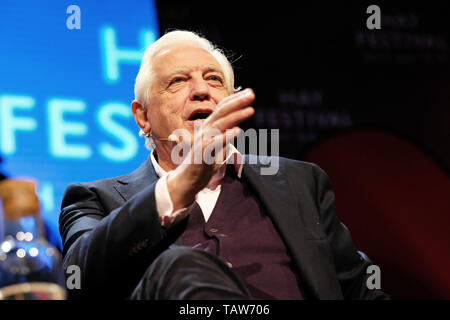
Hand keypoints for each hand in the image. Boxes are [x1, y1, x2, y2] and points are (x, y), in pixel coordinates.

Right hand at [167, 88, 254, 210]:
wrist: (187, 180)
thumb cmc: (202, 164)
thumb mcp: (216, 147)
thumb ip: (224, 136)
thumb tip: (236, 128)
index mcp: (208, 128)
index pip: (221, 109)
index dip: (234, 99)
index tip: (248, 93)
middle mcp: (205, 131)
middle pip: (222, 112)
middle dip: (237, 102)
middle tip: (251, 94)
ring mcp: (203, 140)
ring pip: (221, 124)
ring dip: (236, 115)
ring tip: (250, 110)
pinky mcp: (202, 153)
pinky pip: (215, 143)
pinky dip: (226, 136)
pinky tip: (238, 131)